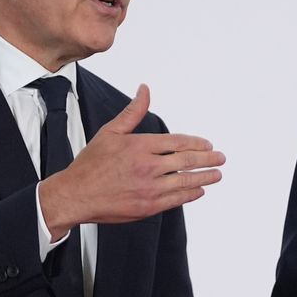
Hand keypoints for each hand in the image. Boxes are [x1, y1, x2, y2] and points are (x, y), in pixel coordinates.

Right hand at [39, 84, 224, 237]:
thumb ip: (133, 112)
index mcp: (140, 146)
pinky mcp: (147, 206)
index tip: (208, 145)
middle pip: (187, 161)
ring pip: (185, 181)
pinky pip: (176, 200)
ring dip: (204, 177)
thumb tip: (145, 89)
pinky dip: (190, 194)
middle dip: (208, 159)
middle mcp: (147, 166)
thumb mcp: (110, 132)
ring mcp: (149, 188)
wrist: (75, 195)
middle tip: (221, 158)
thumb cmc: (91, 164)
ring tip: (217, 175)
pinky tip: (199, 191)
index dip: (197, 143)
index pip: (178, 142)